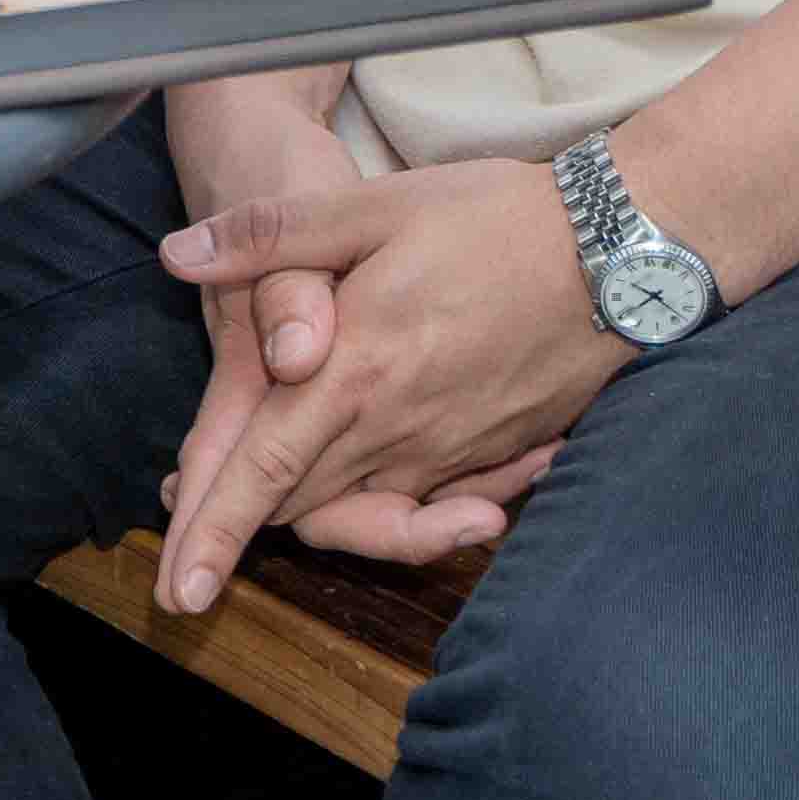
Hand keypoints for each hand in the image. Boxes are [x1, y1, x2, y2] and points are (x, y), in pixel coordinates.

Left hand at [146, 157, 630, 613]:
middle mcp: (399, 431)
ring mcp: (454, 452)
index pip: (262, 473)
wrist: (621, 251)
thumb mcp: (370, 207)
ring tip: (274, 494)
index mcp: (353, 375)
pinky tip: (381, 467)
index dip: (212, 533)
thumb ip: (270, 237)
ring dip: (321, 510)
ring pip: (365, 512)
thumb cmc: (492, 219)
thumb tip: (178, 253)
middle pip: (304, 507)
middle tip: (192, 525)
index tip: (181, 593)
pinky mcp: (497, 456)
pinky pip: (428, 502)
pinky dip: (394, 500)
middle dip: (247, 524)